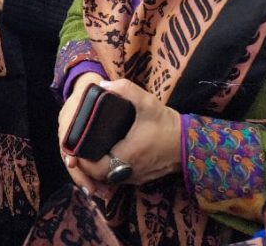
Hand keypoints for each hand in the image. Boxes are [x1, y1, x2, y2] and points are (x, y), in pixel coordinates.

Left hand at [59, 78, 182, 191]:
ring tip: (89, 150)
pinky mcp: (141, 179)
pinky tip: (106, 156)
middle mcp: (130, 171)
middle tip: (80, 147)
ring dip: (98, 168)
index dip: (83, 160)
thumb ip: (125, 89)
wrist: (189, 143)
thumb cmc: (166, 123)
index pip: (96, 168)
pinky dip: (110, 171)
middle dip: (87, 165)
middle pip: (99, 176)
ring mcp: (136, 178)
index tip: (77, 145)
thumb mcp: (146, 102)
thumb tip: (101, 85)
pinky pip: (119, 178)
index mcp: (128, 154)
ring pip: (108, 179)